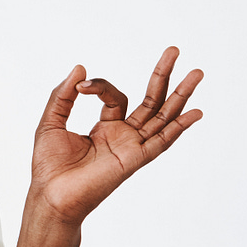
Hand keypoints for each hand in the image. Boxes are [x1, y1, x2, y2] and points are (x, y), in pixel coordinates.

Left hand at [29, 46, 203, 225]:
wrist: (51, 195)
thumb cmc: (49, 166)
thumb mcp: (51, 122)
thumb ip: (63, 95)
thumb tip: (81, 69)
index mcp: (105, 128)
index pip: (115, 96)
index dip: (100, 86)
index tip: (81, 87)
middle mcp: (123, 137)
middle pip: (150, 102)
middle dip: (162, 76)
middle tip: (174, 50)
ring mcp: (131, 148)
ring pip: (162, 117)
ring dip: (180, 95)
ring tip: (197, 72)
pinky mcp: (134, 160)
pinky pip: (161, 142)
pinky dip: (178, 128)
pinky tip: (196, 113)